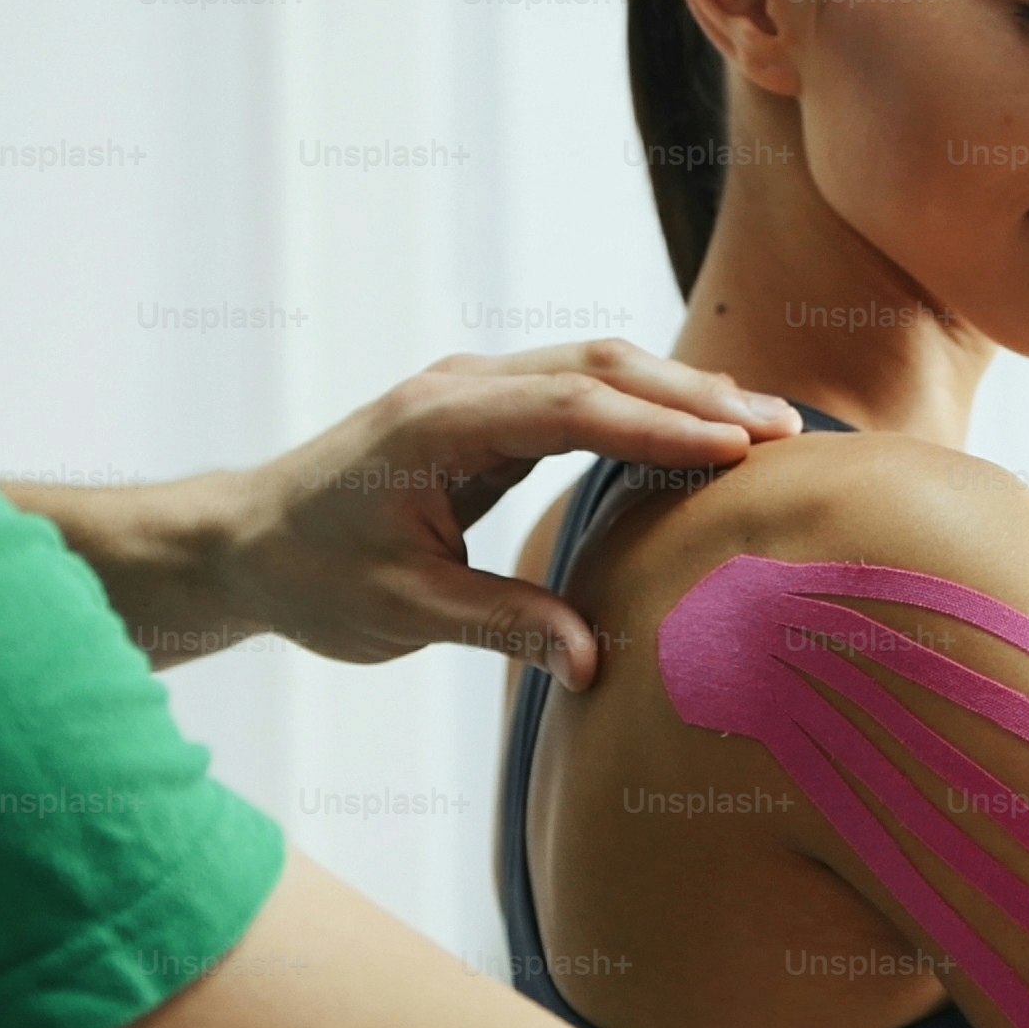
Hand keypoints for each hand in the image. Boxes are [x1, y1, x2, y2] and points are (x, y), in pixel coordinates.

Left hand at [215, 342, 797, 685]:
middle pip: (596, 366)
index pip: (569, 409)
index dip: (659, 425)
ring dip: (678, 393)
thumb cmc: (313, 577)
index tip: (737, 446)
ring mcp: (472, 389)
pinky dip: (644, 406)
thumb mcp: (402, 614)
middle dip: (693, 394)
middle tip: (784, 428)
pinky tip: (701, 433)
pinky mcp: (485, 409)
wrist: (244, 542)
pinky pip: (578, 391)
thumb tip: (594, 660)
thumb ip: (503, 624)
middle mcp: (458, 387)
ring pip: (594, 367)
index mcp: (434, 424)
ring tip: (765, 426)